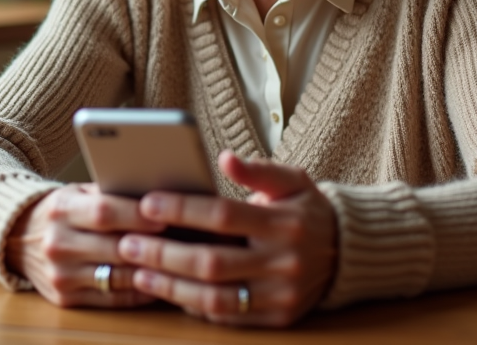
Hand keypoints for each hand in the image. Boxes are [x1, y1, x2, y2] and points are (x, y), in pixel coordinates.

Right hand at [5, 183, 165, 307]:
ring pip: (117, 276)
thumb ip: (110, 194)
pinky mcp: (65, 299)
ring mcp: (60, 275)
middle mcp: (56, 243)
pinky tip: (160, 281)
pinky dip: (140, 291)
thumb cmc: (64, 210)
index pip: (104, 212)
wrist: (19, 238)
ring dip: (151, 270)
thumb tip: (158, 197)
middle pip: (114, 247)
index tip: (167, 216)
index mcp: (60, 209)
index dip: (137, 215)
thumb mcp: (79, 192)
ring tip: (179, 262)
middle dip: (152, 245)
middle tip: (184, 242)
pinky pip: (113, 298)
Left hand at [117, 151, 337, 327]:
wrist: (348, 252)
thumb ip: (258, 170)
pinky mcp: (279, 319)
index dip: (182, 209)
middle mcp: (284, 261)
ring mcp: (282, 295)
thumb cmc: (307, 209)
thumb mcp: (293, 180)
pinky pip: (229, 318)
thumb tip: (224, 158)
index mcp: (285, 222)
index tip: (147, 203)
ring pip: (215, 298)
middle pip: (212, 262)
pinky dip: (195, 307)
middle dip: (164, 253)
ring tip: (138, 272)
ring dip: (170, 287)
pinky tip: (168, 292)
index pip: (223, 216)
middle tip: (128, 243)